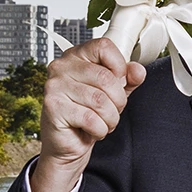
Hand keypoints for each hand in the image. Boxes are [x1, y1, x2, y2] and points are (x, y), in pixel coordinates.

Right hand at [32, 40, 147, 191]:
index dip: (119, 66)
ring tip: (102, 122)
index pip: (103, 47)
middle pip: (106, 78)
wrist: (68, 144)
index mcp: (76, 57)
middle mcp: (61, 67)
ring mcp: (54, 87)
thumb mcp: (113, 94)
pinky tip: (91, 129)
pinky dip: (100, 130)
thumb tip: (138, 70)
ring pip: (100, 101)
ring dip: (110, 118)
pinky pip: (91, 119)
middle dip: (118, 101)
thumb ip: (127, 79)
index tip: (118, 82)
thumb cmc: (88, 115)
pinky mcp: (53, 108)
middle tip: (111, 111)